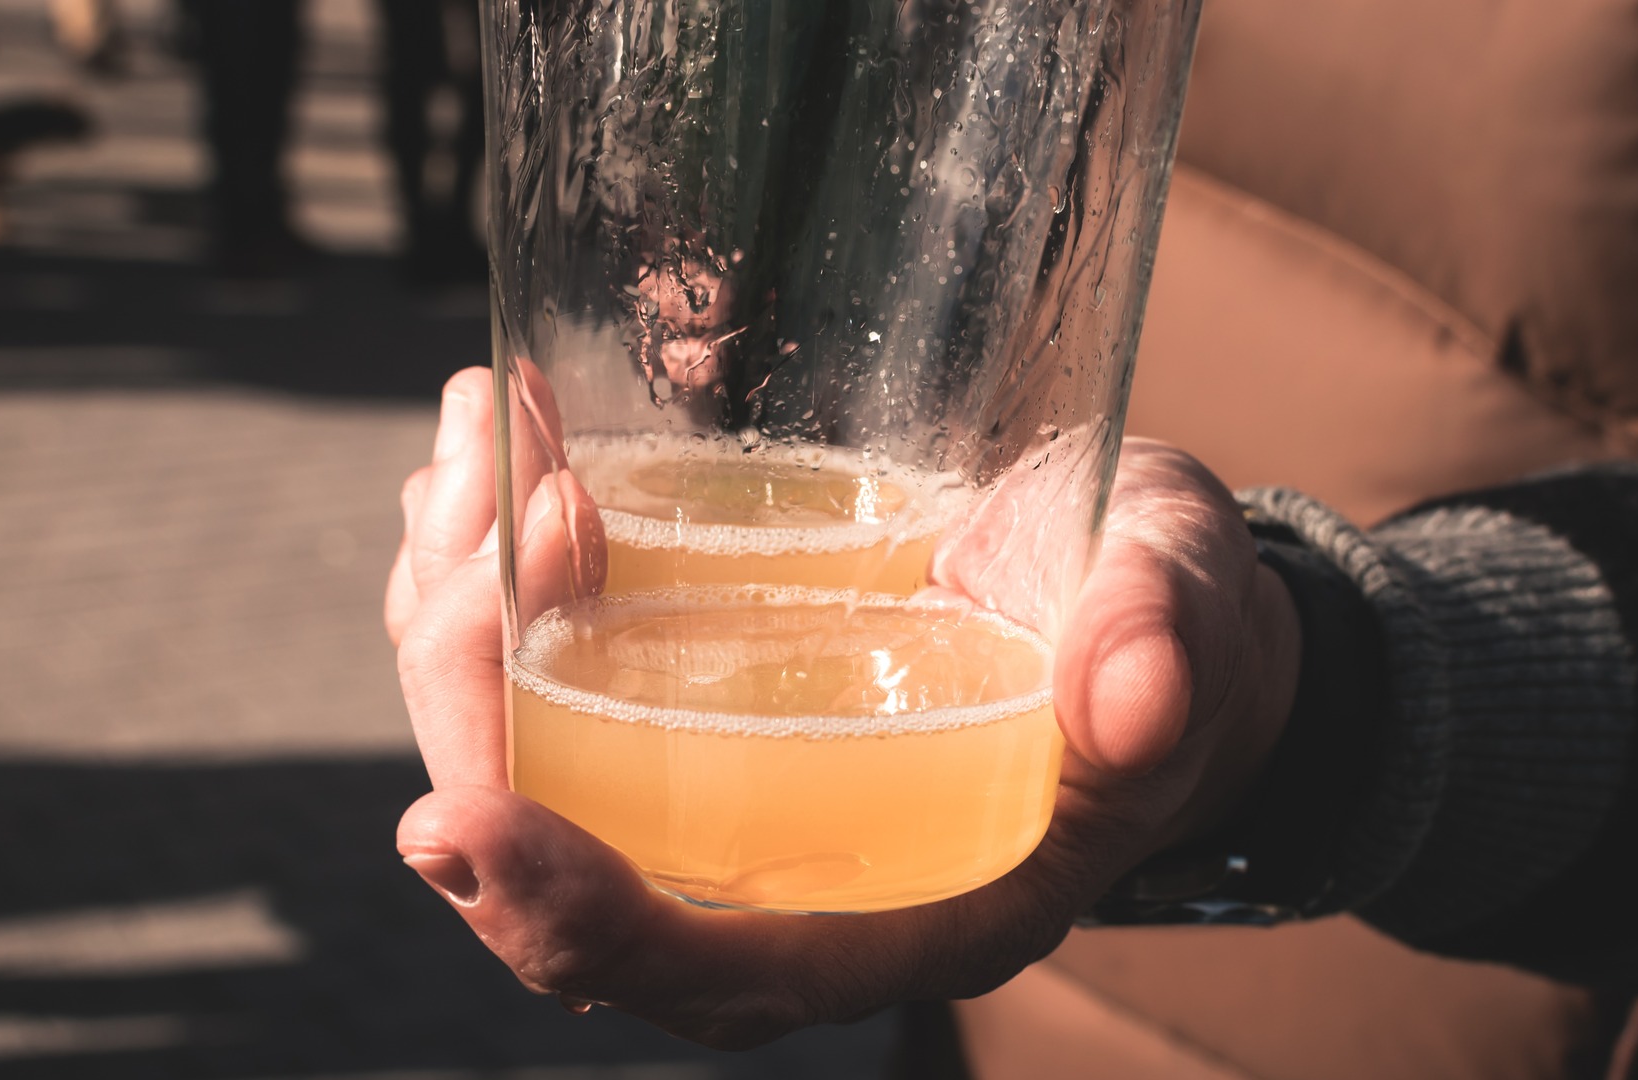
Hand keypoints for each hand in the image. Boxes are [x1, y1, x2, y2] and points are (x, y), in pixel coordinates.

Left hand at [385, 368, 1299, 1047]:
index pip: (721, 967)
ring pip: (537, 757)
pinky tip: (485, 455)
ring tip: (473, 449)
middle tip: (476, 524)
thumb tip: (1136, 697)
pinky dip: (495, 571)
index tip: (459, 820)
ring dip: (457, 620)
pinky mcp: (702, 699)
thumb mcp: (1180, 604)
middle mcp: (799, 872)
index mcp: (919, 902)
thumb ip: (1162, 643)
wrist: (1141, 589)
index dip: (580, 922)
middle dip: (475, 706)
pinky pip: (554, 673)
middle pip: (576, 862)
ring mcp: (735, 789)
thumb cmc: (1166, 620)